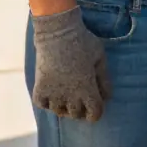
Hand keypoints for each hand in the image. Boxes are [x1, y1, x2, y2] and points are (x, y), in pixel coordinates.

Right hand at [31, 6, 111, 120]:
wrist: (57, 31)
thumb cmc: (82, 42)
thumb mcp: (100, 58)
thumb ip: (104, 79)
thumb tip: (107, 97)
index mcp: (87, 89)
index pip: (94, 114)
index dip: (96, 111)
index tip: (94, 102)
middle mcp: (70, 96)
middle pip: (76, 115)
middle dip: (81, 108)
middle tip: (79, 96)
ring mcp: (53, 93)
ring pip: (59, 111)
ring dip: (63, 105)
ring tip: (65, 94)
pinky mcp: (40, 87)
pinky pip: (42, 104)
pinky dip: (47, 101)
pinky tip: (51, 92)